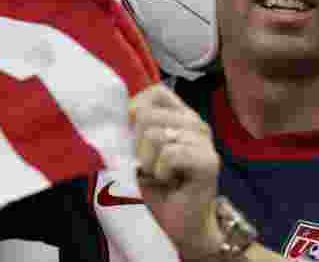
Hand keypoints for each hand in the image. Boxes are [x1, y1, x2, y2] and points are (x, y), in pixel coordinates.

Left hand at [128, 82, 223, 259]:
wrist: (177, 226)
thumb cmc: (154, 189)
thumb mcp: (134, 152)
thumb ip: (128, 129)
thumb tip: (109, 114)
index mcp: (179, 115)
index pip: (154, 92)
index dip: (135, 113)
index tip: (135, 142)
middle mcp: (195, 122)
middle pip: (146, 115)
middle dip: (137, 146)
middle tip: (150, 167)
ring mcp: (204, 140)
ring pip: (155, 134)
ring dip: (148, 162)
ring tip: (160, 176)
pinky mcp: (209, 161)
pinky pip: (169, 154)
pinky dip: (161, 172)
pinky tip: (171, 183)